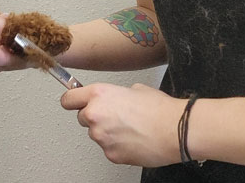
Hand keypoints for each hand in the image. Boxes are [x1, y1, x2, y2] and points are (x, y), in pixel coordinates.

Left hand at [61, 83, 185, 166]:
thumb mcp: (135, 89)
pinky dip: (118, 146)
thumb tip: (115, 100)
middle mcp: (95, 115)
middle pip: (82, 118)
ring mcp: (101, 137)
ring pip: (96, 134)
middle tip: (115, 117)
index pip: (68, 99)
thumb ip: (117, 95)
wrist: (176, 130)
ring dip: (107, 132)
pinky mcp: (110, 154)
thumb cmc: (160, 109)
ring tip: (130, 129)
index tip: (74, 102)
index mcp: (99, 95)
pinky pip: (108, 149)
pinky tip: (134, 140)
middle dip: (95, 117)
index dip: (73, 101)